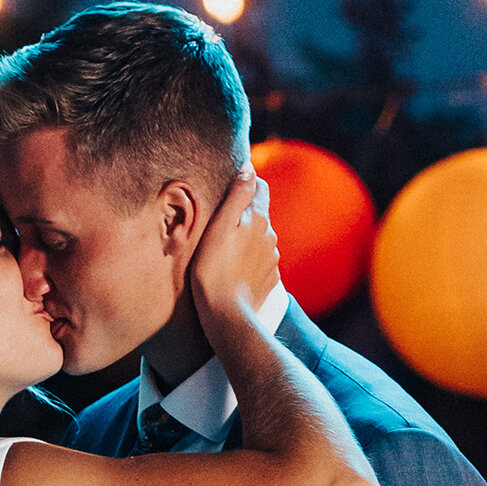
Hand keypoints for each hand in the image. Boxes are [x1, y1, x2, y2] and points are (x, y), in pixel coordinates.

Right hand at [188, 164, 281, 340]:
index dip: (245, 185)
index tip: (230, 191)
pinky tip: (234, 270)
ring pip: (260, 239)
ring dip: (246, 240)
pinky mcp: (270, 280)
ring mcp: (272, 260)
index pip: (260, 188)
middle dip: (244, 215)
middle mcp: (271, 237)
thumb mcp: (218, 227)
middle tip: (219, 225)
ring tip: (224, 252)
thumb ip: (236, 196)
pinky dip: (249, 261)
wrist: (226, 316)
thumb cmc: (213, 270)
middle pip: (259, 214)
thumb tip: (249, 169)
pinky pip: (260, 262)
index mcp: (259, 220)